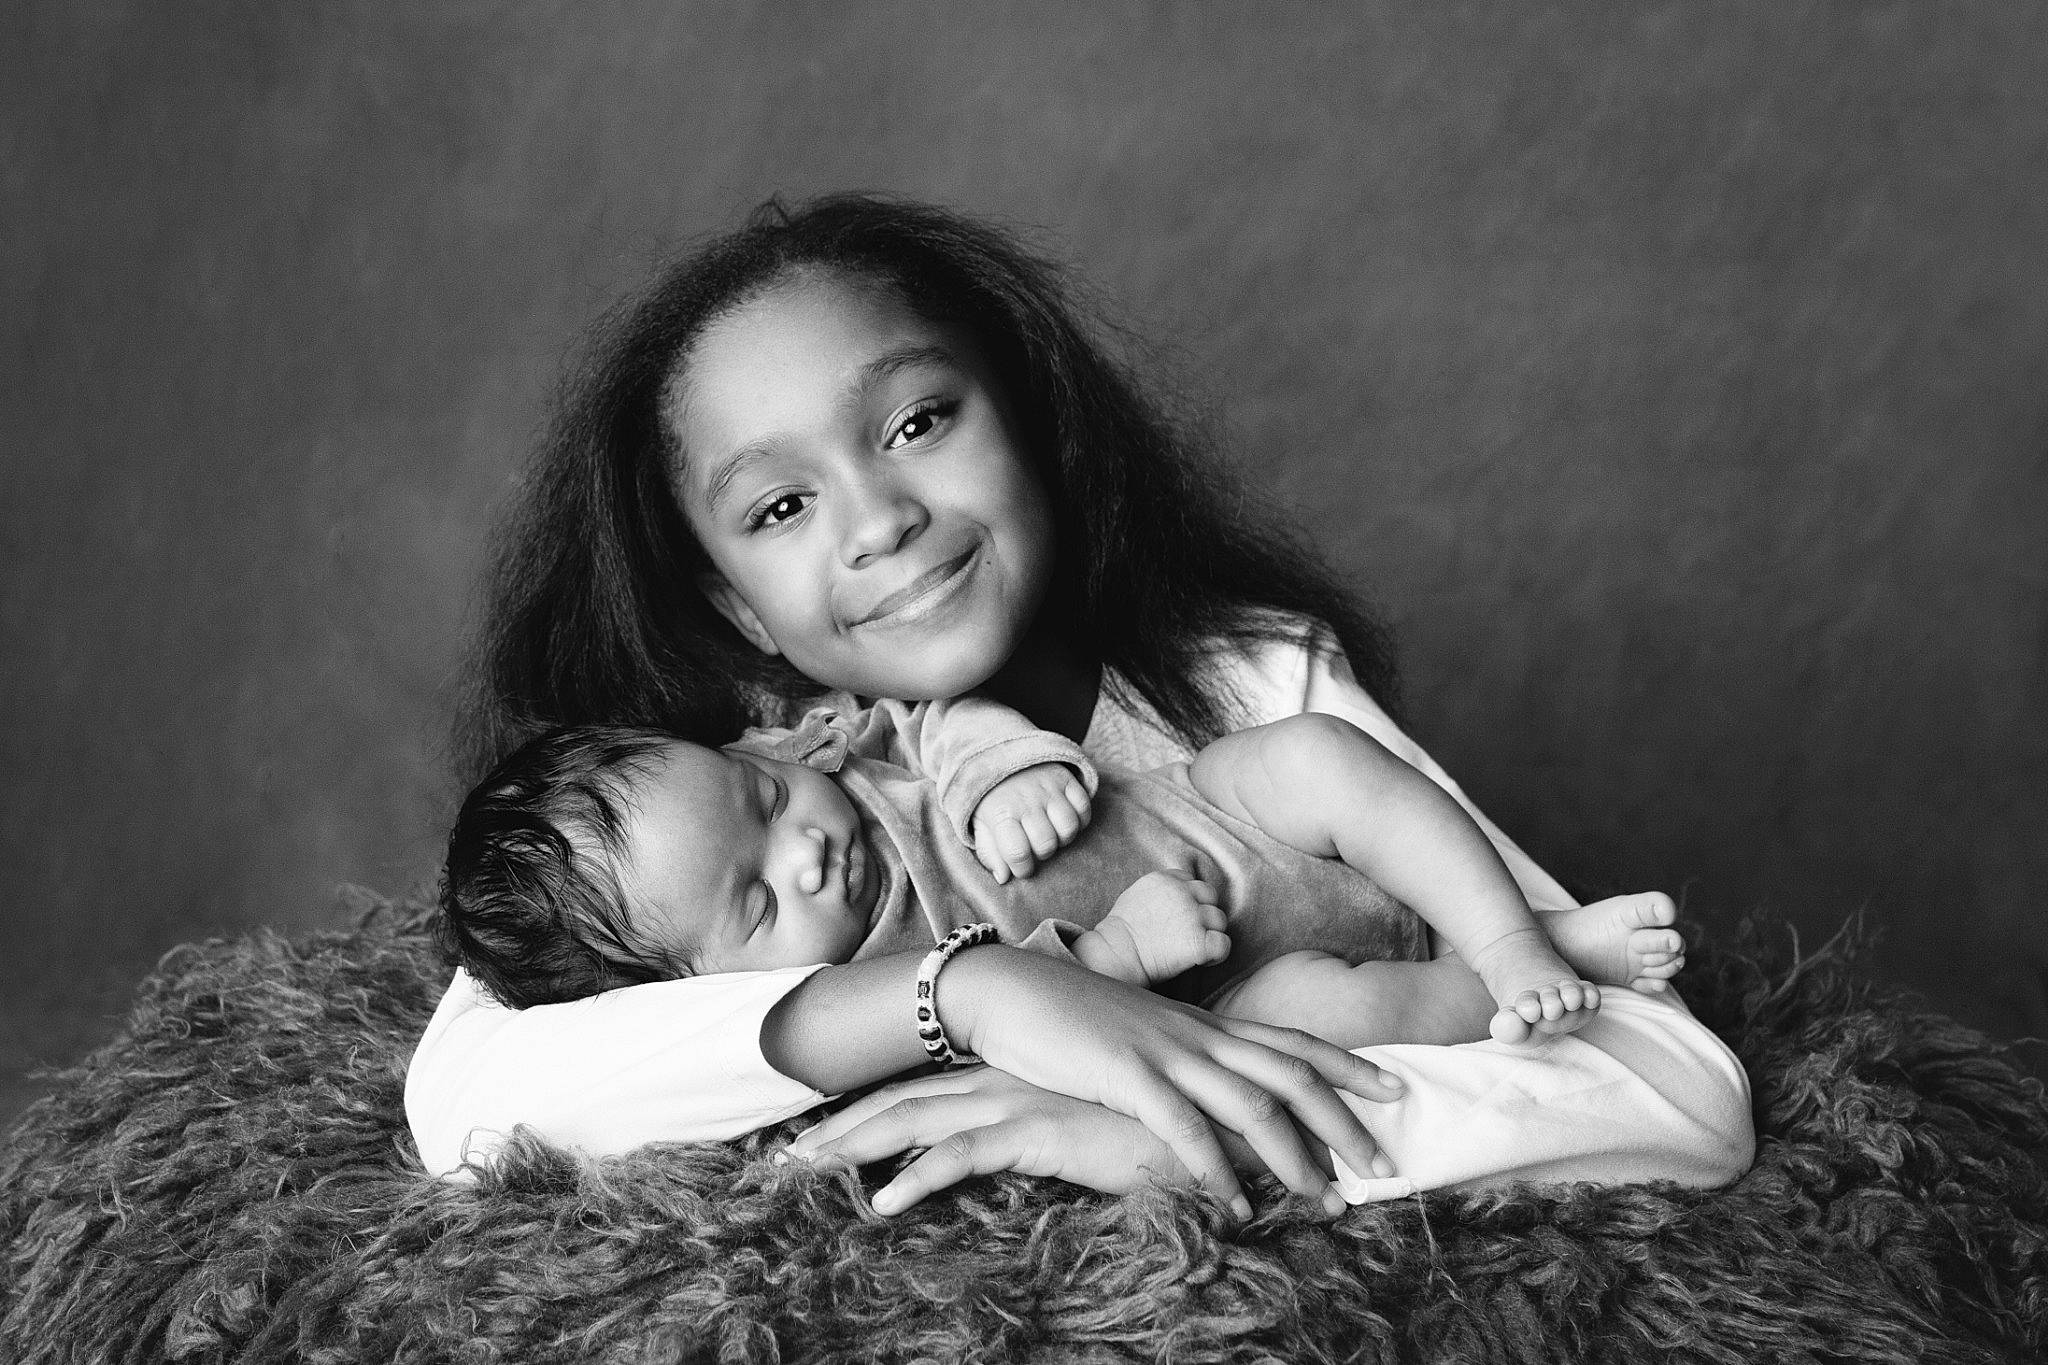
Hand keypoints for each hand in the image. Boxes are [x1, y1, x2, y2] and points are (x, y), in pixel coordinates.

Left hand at [787, 1066, 1194, 1213]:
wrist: (1213, 1120)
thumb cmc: (1151, 1127)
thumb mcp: (1082, 1129)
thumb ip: (1042, 1134)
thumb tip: (1007, 1153)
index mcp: (1011, 1077)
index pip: (921, 1092)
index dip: (865, 1113)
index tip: (816, 1138)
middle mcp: (1006, 1081)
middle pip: (903, 1101)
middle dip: (840, 1130)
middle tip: (783, 1159)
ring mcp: (1021, 1100)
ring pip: (918, 1120)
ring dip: (856, 1147)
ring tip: (803, 1174)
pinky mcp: (1043, 1129)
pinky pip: (967, 1155)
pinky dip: (919, 1177)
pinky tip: (881, 1204)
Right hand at [945, 947, 1403, 1216]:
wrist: (1007, 990)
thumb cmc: (1070, 1020)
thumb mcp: (1141, 1038)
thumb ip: (1180, 1060)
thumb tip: (1211, 1090)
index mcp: (1203, 1025)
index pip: (1291, 1042)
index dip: (1347, 1065)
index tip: (1396, 1089)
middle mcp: (1197, 1035)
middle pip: (1291, 1075)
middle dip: (1344, 1122)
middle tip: (1384, 1166)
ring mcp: (1165, 1052)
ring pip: (1251, 1104)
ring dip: (1295, 1157)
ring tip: (1327, 1200)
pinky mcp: (1126, 1075)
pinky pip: (1184, 1128)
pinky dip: (1216, 1168)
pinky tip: (1236, 1204)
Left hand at [970, 762, 1091, 882]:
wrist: (1000, 753)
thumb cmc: (990, 798)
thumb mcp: (980, 824)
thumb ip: (989, 852)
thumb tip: (1003, 878)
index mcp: (1000, 814)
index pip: (1017, 853)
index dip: (1023, 869)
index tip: (1021, 867)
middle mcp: (1026, 801)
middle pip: (1046, 843)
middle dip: (1042, 853)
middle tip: (1034, 846)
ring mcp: (1048, 789)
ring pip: (1069, 827)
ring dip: (1063, 838)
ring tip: (1052, 834)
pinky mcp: (1066, 779)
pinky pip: (1084, 807)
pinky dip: (1080, 819)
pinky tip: (1065, 820)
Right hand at [1077, 870, 1231, 982]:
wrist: (1115, 954)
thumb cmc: (1119, 932)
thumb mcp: (1136, 894)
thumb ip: (1159, 891)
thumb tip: (1170, 899)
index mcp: (1165, 879)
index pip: (1192, 882)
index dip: (1190, 900)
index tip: (1180, 917)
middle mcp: (1182, 893)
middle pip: (1210, 896)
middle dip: (1204, 912)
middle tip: (1189, 932)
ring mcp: (1193, 916)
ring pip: (1220, 919)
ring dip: (1211, 932)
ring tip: (1193, 948)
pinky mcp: (1199, 942)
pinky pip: (1223, 944)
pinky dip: (1218, 953)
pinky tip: (1202, 961)